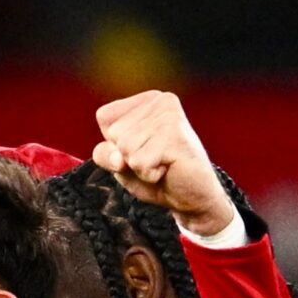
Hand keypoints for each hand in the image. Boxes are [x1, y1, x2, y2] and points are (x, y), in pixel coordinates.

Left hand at [92, 92, 235, 236]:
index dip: (114, 144)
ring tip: (162, 164)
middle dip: (128, 157)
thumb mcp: (121, 164)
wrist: (192, 197)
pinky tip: (167, 169)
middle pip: (114, 134)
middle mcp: (160, 100)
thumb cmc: (157, 175)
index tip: (142, 149)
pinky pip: (139, 162)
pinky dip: (149, 174)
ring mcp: (169, 115)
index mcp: (146, 100)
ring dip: (140, 167)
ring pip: (125, 148)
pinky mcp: (174, 135)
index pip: (105, 117)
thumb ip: (105, 154)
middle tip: (155, 160)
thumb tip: (117, 156)